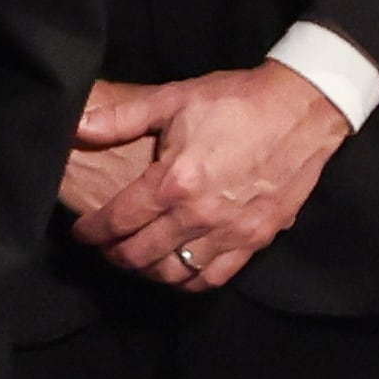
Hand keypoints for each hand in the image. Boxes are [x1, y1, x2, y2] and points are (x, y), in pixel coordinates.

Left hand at [73, 63, 352, 288]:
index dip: (91, 231)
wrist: (301, 109)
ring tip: (136, 259)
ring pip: (175, 273)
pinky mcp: (257, 239)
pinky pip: (215, 277)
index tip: (80, 232)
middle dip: (113, 254)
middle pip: (141, 254)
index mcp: (174, 181)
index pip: (118, 220)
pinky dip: (189, 280)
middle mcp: (200, 215)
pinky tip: (177, 269)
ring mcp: (231, 232)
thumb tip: (76, 125)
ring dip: (148, 272)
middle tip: (104, 248)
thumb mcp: (172, 99)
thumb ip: (120, 117)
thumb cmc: (235, 100)